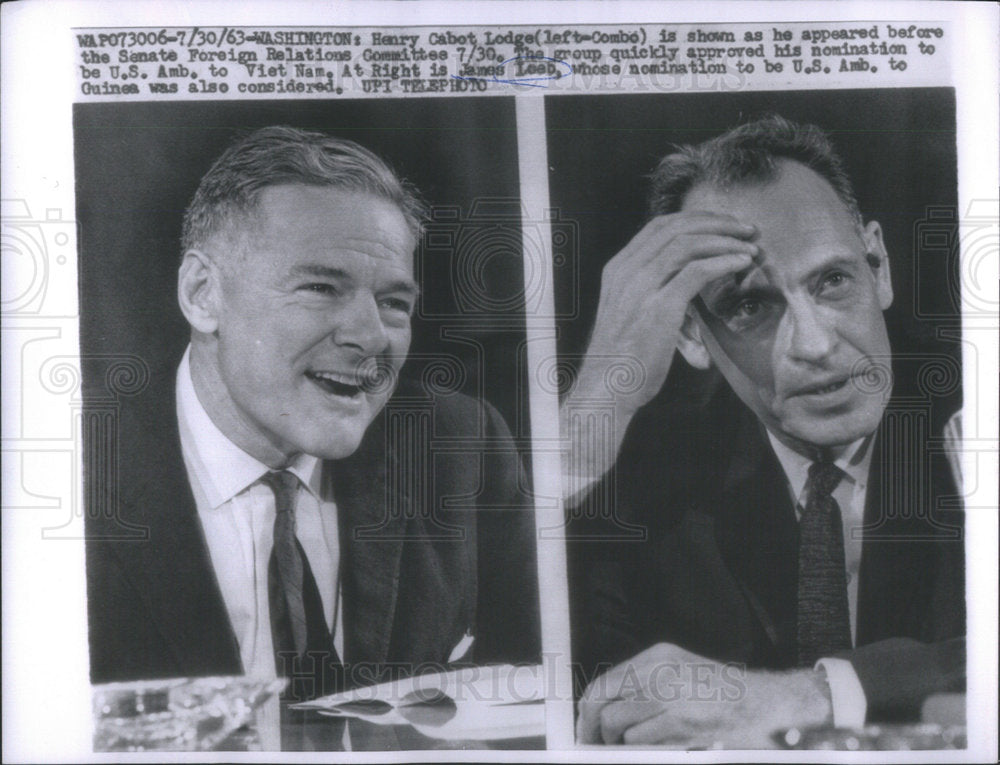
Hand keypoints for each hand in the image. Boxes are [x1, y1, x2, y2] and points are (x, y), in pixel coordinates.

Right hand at [561, 212, 756, 499]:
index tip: (724, 225)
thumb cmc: (621, 359)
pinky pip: (697, 271)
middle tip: (747, 230)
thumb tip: (682, 285)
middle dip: (718, 222)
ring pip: (688, 243)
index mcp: (618, 269)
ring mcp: (642, 288)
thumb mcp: (628, 314)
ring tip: (751, 246)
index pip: (659, 226)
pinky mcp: (660, 308)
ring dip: (726, 240)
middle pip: (677, 227)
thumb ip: (648, 292)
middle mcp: (627, 271)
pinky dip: (724, 261)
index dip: (696, 219)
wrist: (605, 389)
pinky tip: (742, 263)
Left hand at [577, 643, 832, 746]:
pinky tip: (653, 747)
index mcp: (656, 658)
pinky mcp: (679, 725)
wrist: (763, 705)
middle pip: (602, 701)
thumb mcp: (678, 671)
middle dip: (592, 727)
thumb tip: (608, 707)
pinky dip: (640, 748)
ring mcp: (668, 699)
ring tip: (630, 745)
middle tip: (591, 742)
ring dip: (619, 741)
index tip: (585, 725)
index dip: (588, 709)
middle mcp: (658, 674)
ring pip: (617, 725)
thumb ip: (644, 683)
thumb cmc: (722, 692)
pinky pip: (640, 741)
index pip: (604, 682)